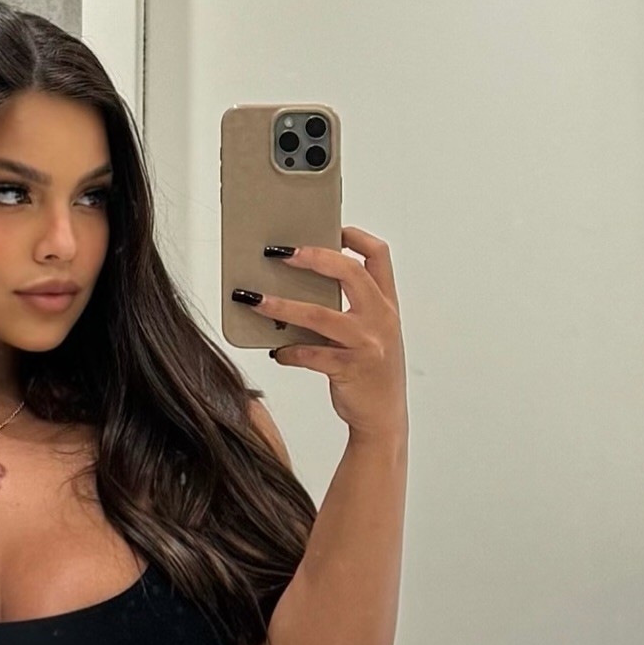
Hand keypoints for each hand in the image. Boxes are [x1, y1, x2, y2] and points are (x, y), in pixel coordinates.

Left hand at [240, 226, 406, 443]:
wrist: (383, 417)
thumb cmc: (372, 374)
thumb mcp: (372, 335)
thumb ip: (349, 311)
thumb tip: (300, 290)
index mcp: (387, 305)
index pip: (378, 257)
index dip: (355, 237)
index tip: (331, 227)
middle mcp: (380, 319)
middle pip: (349, 273)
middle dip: (313, 257)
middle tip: (280, 254)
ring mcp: (367, 343)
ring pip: (320, 315)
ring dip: (283, 305)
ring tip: (256, 300)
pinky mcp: (349, 369)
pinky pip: (311, 354)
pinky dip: (289, 351)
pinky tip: (276, 351)